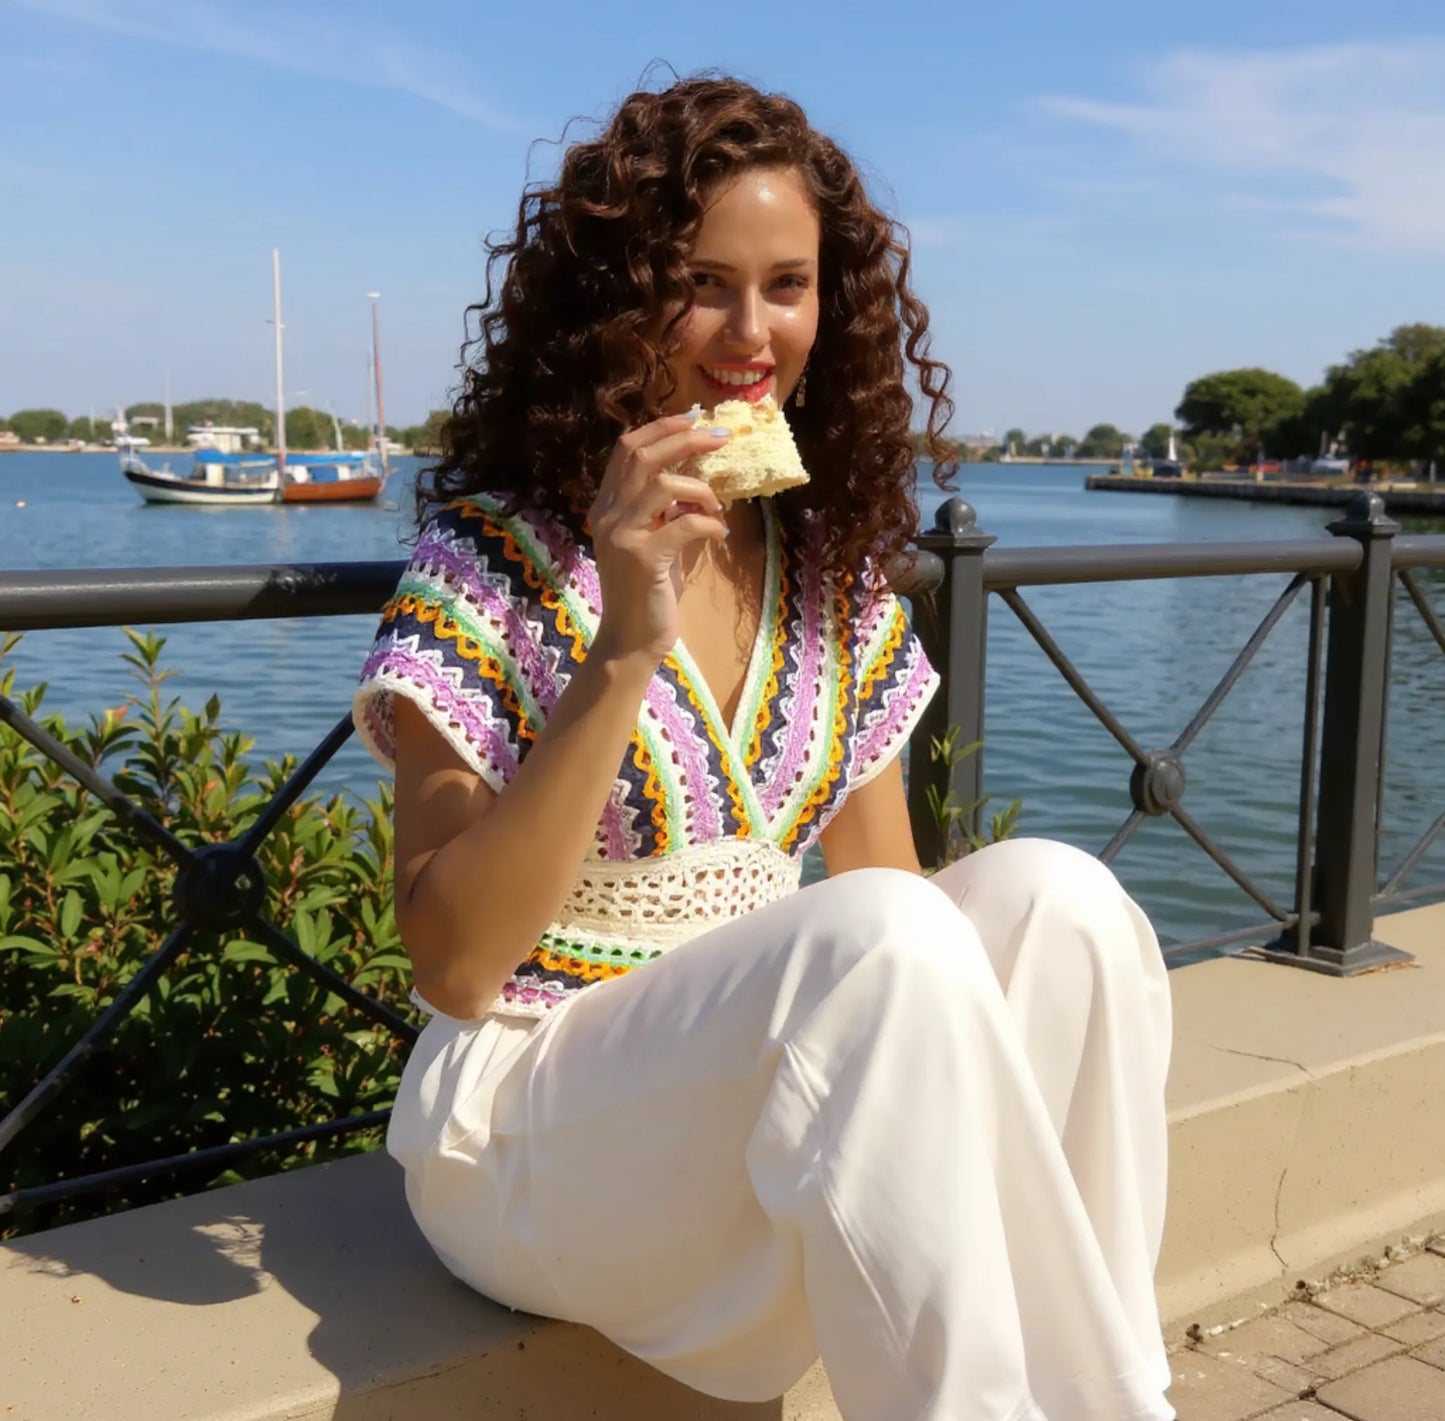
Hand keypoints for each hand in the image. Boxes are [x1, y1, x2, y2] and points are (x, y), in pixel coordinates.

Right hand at [587, 413, 729, 663]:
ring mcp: (621, 536)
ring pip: (661, 483)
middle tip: (720, 436)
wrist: (632, 642)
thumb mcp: (656, 541)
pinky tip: (719, 535)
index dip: (662, 428)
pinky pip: (684, 523)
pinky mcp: (642, 558)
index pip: (626, 449)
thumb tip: (700, 474)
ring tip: (717, 504)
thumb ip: (668, 509)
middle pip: (641, 455)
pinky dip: (709, 523)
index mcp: (607, 507)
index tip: (695, 419)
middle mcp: (607, 515)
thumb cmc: (648, 593)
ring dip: (699, 487)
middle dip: (684, 438)